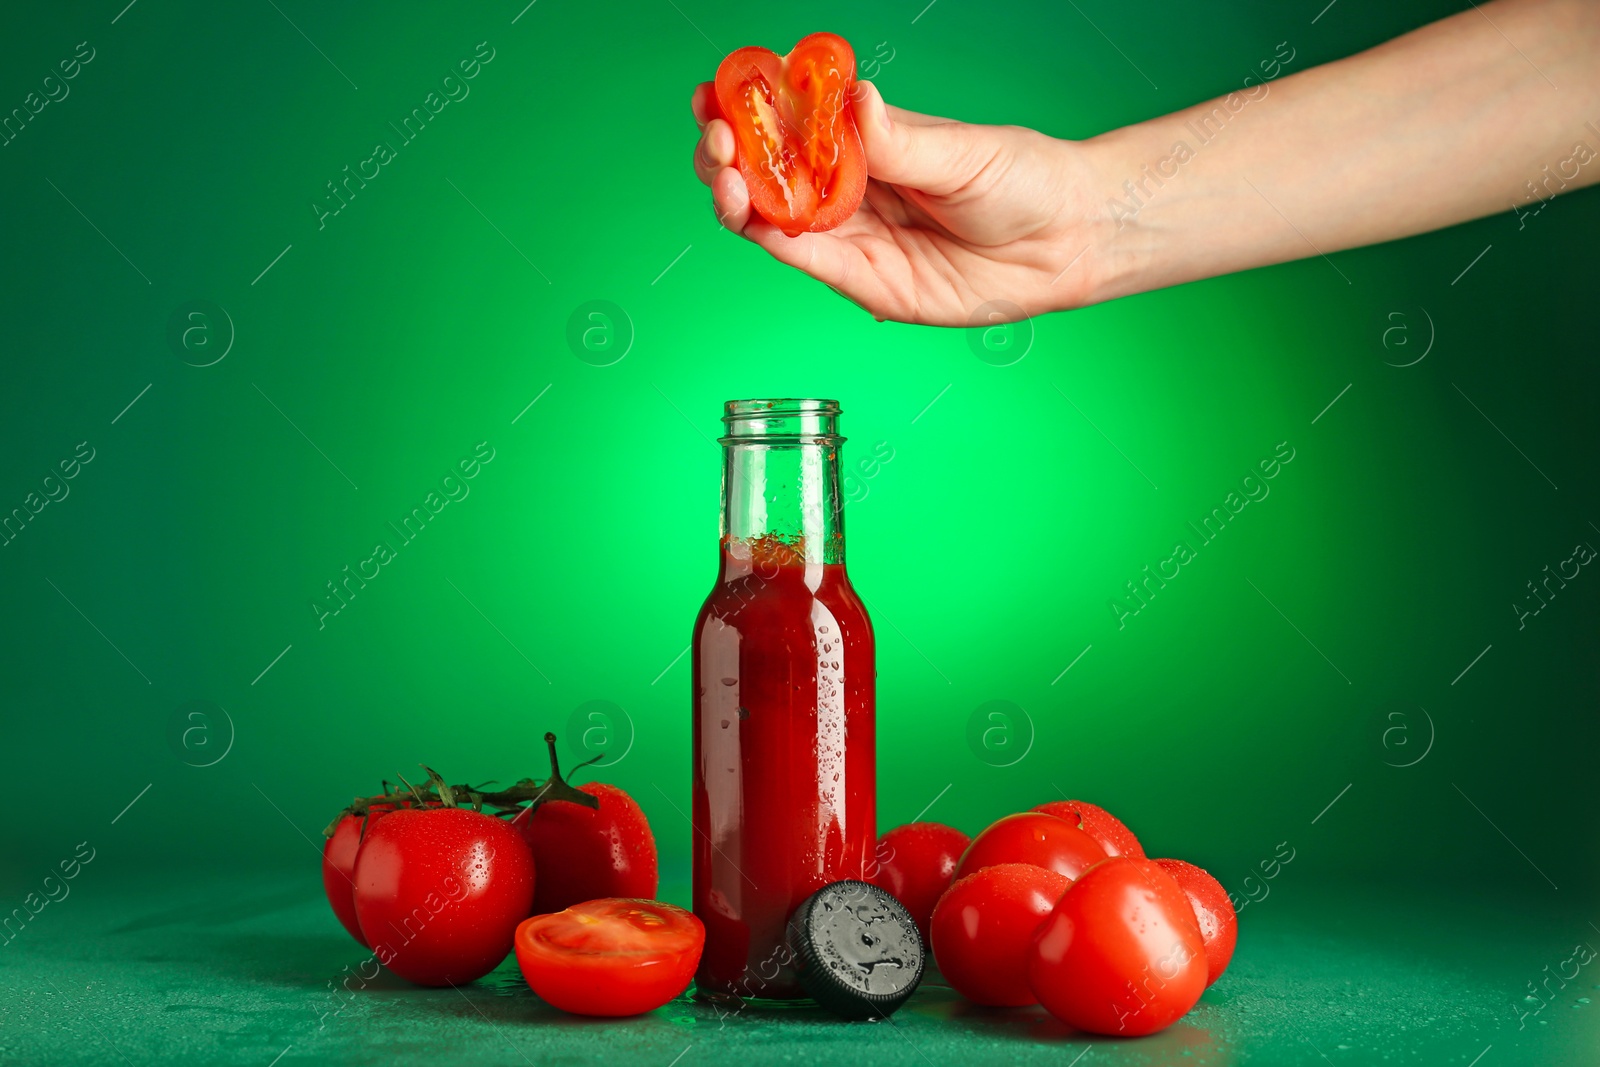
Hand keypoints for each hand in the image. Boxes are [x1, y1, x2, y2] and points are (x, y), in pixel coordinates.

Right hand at [691, 80, 1107, 325]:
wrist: (1066, 242)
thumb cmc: (1023, 181)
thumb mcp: (961, 151)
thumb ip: (898, 139)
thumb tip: (856, 101)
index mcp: (866, 144)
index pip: (790, 125)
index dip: (746, 110)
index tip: (714, 95)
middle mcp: (851, 191)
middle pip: (768, 176)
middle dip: (729, 156)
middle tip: (718, 142)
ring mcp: (855, 238)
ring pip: (776, 221)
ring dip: (739, 199)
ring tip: (727, 180)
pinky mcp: (867, 284)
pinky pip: (811, 262)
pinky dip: (777, 241)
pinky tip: (756, 220)